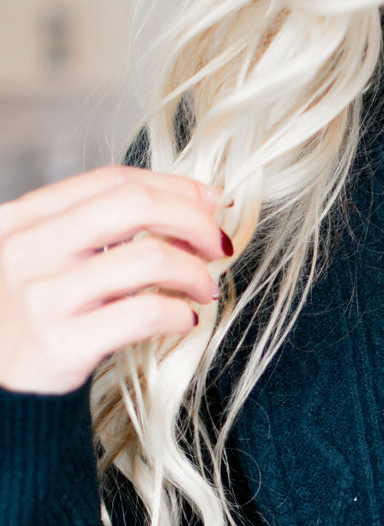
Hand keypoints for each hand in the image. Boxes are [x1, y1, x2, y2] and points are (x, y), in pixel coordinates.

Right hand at [0, 164, 233, 395]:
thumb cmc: (29, 315)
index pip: (114, 182)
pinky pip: (145, 314)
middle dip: (193, 220)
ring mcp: (43, 296)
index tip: (211, 200)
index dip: (174, 186)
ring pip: (149, 259)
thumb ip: (94, 229)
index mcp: (25, 217)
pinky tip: (185, 320)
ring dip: (195, 272)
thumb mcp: (42, 255)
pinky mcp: (61, 344)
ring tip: (204, 289)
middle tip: (216, 244)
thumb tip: (188, 205)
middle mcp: (29, 248)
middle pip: (136, 205)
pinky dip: (180, 314)